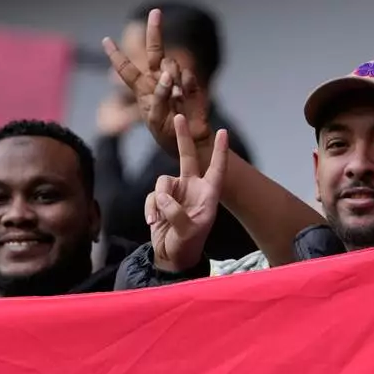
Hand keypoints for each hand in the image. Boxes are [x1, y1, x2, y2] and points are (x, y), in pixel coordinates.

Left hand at [102, 9, 211, 158]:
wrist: (189, 142)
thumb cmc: (167, 135)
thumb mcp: (155, 120)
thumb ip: (158, 97)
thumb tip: (168, 75)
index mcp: (142, 89)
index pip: (126, 69)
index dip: (116, 55)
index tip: (106, 40)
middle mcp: (157, 80)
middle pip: (154, 50)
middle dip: (155, 31)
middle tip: (156, 12)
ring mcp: (175, 80)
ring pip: (171, 63)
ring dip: (171, 76)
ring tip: (175, 96)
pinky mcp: (190, 85)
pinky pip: (187, 75)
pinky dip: (184, 85)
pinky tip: (183, 98)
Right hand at [145, 115, 227, 272]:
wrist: (171, 257)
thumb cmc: (187, 245)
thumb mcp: (188, 232)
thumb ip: (177, 213)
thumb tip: (163, 198)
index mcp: (208, 194)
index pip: (216, 169)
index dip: (219, 151)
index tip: (223, 132)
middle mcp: (193, 188)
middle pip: (188, 157)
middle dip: (183, 137)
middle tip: (179, 117)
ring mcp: (176, 193)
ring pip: (162, 182)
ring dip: (159, 201)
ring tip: (159, 220)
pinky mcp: (160, 200)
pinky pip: (152, 196)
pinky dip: (150, 209)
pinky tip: (152, 223)